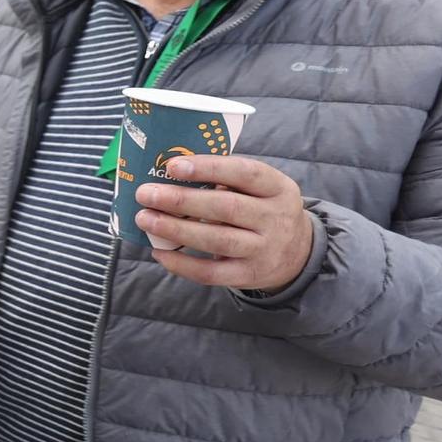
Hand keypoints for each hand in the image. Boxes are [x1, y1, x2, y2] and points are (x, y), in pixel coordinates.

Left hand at [133, 154, 314, 291]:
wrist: (297, 254)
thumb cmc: (261, 210)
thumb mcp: (259, 189)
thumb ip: (226, 180)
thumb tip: (168, 175)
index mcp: (277, 188)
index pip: (245, 173)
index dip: (208, 168)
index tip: (172, 165)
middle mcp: (275, 219)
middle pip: (226, 208)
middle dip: (181, 200)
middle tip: (146, 194)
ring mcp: (264, 250)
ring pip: (217, 240)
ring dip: (176, 229)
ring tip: (145, 219)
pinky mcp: (249, 275)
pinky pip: (211, 273)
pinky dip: (181, 264)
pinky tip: (159, 252)